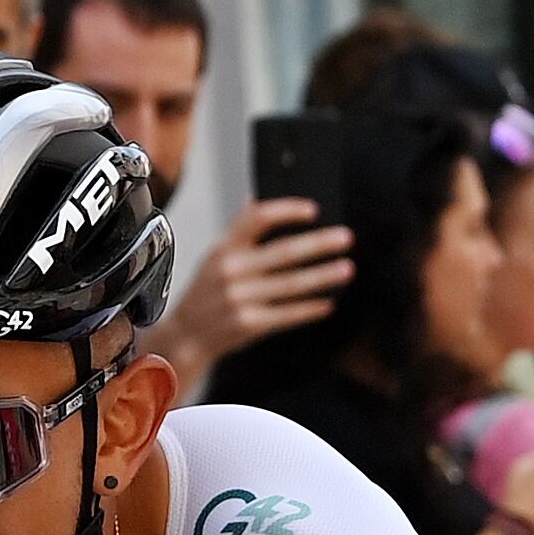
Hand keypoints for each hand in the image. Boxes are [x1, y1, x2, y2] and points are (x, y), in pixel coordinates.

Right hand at [156, 199, 355, 384]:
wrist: (187, 335)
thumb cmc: (206, 293)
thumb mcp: (214, 256)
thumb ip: (237, 231)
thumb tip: (255, 199)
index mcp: (224, 248)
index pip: (257, 218)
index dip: (287, 210)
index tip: (312, 210)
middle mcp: (231, 270)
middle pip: (283, 251)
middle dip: (319, 244)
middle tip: (346, 238)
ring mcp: (240, 298)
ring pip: (291, 284)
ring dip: (323, 276)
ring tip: (346, 269)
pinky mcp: (249, 324)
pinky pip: (287, 314)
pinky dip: (310, 308)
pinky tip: (328, 302)